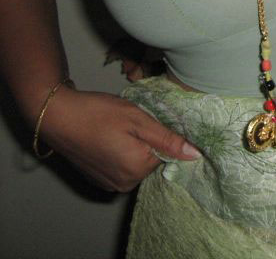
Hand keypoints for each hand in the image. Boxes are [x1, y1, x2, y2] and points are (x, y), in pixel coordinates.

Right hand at [37, 86, 200, 192]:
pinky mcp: (99, 181)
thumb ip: (168, 139)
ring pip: (136, 164)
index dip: (158, 134)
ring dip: (132, 148)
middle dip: (144, 142)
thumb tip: (196, 154)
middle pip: (151, 160)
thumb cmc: (98, 113)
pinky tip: (107, 140)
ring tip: (116, 131)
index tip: (145, 122)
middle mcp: (125, 184)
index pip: (165, 153)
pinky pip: (121, 168)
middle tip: (127, 124)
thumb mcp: (138, 120)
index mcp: (138, 169)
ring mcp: (110, 185)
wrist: (57, 116)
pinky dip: (119, 155)